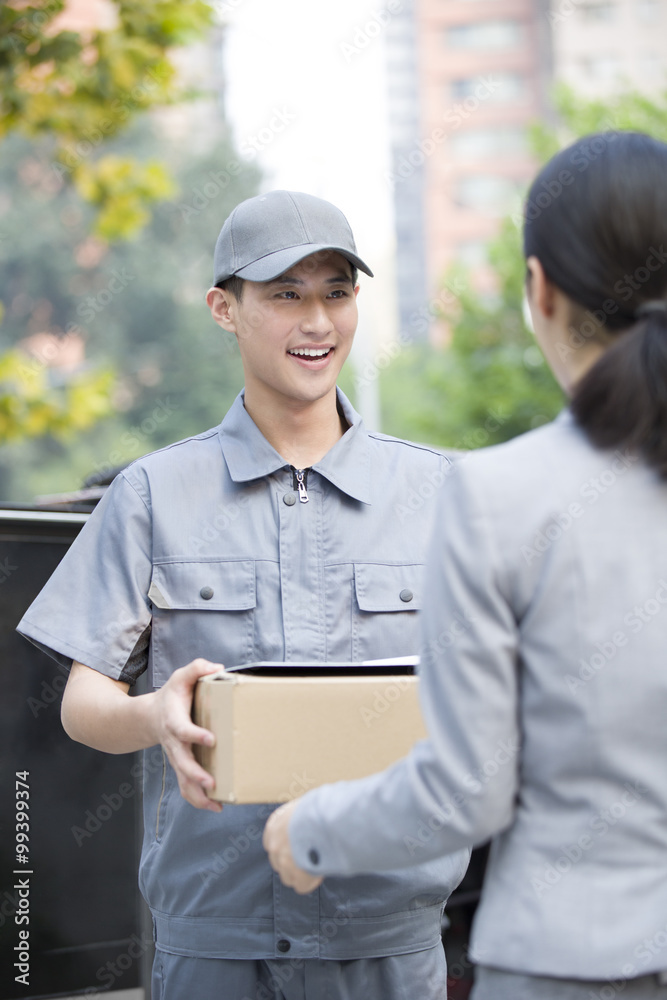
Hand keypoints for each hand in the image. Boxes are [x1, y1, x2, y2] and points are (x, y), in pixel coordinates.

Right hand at [151, 657, 223, 812]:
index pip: (183, 729)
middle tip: (211, 782)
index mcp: (174, 720)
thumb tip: (217, 668)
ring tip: (216, 803)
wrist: (151, 716)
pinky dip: (198, 800)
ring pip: (183, 781)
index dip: (195, 735)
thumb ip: (196, 668)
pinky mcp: (181, 767)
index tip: (211, 739)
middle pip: (181, 762)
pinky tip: (216, 806)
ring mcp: (176, 757)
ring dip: (197, 794)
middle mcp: (174, 743)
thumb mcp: (181, 677)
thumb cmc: (172, 696)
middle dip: (196, 774)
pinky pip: (186, 787)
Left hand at [263, 800, 322, 893]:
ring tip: (315, 866)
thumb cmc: (317, 808)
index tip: (296, 846)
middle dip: (291, 862)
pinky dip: (310, 882)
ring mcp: (283, 861)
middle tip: (308, 857)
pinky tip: (319, 874)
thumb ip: (298, 817)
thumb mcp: (301, 806)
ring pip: (287, 877)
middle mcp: (274, 844)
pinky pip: (301, 886)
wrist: (323, 820)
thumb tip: (306, 818)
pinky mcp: (296, 875)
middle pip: (277, 862)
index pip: (270, 842)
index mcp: (274, 826)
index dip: (284, 846)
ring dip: (299, 874)